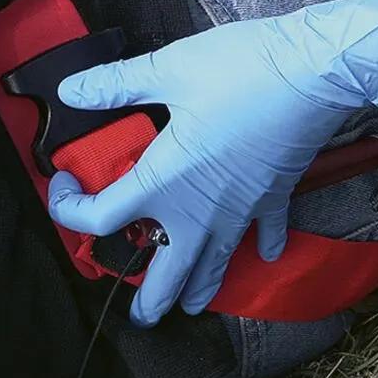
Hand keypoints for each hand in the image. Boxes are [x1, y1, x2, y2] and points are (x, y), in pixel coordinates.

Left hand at [48, 0, 377, 325]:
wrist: (314, 75)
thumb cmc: (240, 70)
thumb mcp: (169, 68)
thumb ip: (116, 84)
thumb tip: (70, 90)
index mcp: (162, 182)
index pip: (100, 219)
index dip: (70, 209)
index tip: (62, 185)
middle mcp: (197, 211)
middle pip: (164, 278)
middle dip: (146, 300)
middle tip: (138, 309)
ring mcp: (241, 211)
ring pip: (214, 270)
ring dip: (197, 289)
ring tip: (187, 303)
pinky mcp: (275, 198)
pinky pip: (266, 235)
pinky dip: (260, 246)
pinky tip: (262, 252)